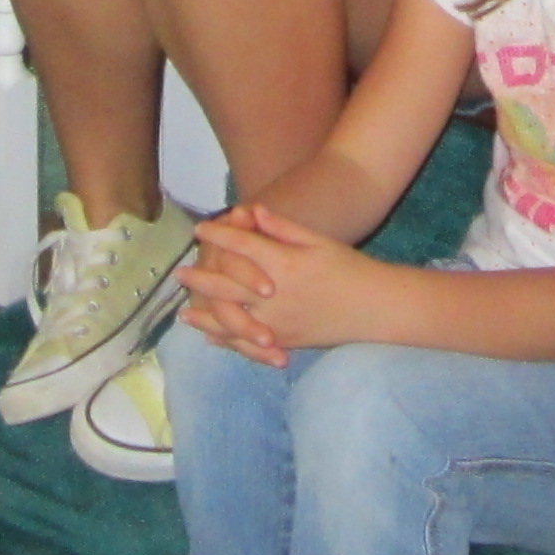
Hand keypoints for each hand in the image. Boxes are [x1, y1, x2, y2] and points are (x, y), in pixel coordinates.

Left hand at [180, 202, 385, 357]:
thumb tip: (252, 211)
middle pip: (227, 285)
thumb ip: (282, 228)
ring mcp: (277, 322)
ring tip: (184, 313)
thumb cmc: (349, 267)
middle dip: (201, 279)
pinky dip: (226, 340)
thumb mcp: (318, 240)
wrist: (374, 308)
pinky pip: (247, 343)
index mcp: (284, 264)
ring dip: (204, 316)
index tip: (200, 229)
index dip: (218, 235)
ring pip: (230, 320)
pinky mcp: (284, 341)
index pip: (241, 247)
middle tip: (180, 273)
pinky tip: (211, 338)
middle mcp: (275, 295)